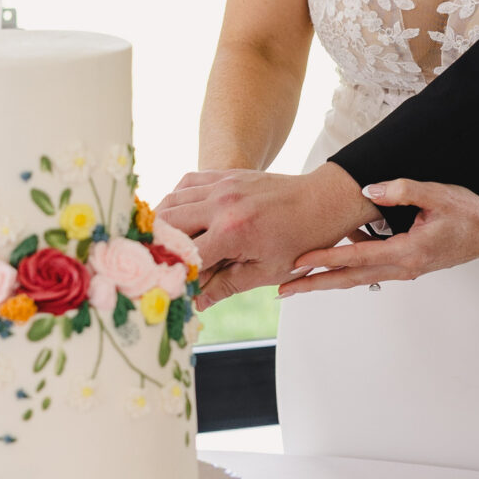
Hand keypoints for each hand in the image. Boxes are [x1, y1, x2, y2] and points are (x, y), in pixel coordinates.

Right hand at [157, 164, 371, 309]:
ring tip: (159, 244)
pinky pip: (187, 183)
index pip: (186, 256)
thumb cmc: (303, 239)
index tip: (166, 286)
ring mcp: (222, 185)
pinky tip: (176, 217)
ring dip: (162, 223)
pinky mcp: (226, 174)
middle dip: (158, 247)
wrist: (324, 200)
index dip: (173, 274)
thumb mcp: (267, 271)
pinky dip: (176, 200)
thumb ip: (227, 285)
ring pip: (172, 201)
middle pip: (168, 224)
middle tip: (154, 264)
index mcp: (233, 231)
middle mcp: (222, 204)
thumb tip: (197, 303)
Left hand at [281, 177, 478, 297]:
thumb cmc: (468, 212)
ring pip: (360, 277)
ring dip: (329, 280)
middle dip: (315, 284)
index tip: (299, 263)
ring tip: (299, 281)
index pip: (357, 256)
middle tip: (284, 290)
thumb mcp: (436, 194)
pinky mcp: (408, 265)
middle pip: (350, 279)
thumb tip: (368, 190)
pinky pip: (373, 268)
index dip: (326, 259)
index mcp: (408, 251)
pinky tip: (335, 260)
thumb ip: (400, 190)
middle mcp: (404, 266)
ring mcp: (406, 269)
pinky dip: (350, 269)